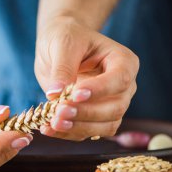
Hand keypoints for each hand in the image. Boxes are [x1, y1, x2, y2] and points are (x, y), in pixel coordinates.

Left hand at [34, 16, 138, 140]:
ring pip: (104, 126)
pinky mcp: (93, 118)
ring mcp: (110, 105)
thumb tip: (56, 94)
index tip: (75, 94)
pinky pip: (86, 132)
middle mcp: (122, 87)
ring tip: (52, 124)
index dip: (99, 90)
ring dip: (78, 128)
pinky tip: (48, 129)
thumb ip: (62, 68)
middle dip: (86, 113)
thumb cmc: (66, 38)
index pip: (119, 80)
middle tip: (59, 112)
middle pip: (114, 108)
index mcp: (123, 62)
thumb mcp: (63, 44)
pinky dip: (67, 133)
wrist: (57, 48)